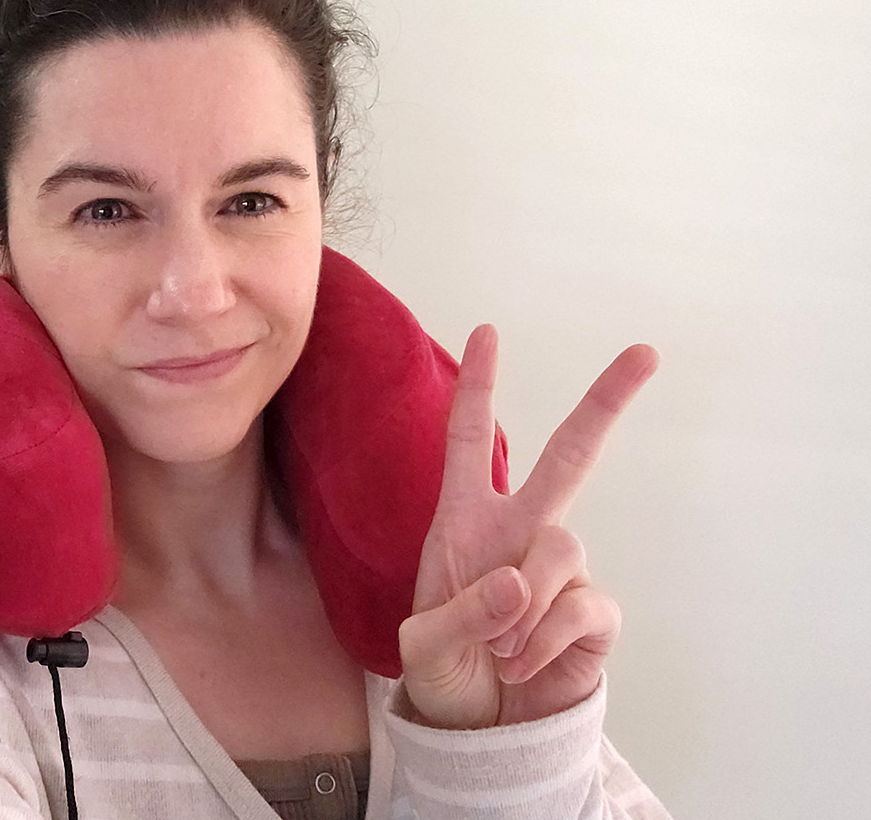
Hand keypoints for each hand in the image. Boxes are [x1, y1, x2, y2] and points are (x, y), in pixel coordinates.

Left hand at [397, 324, 658, 728]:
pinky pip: (584, 606)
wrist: (477, 733)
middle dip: (604, 403)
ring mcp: (560, 572)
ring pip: (562, 547)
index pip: (472, 442)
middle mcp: (517, 533)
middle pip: (568, 457)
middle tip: (644, 353)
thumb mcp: (421, 646)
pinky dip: (547, 639)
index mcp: (465, 522)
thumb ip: (457, 614)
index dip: (479, 387)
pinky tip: (523, 664)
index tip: (490, 331)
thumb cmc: (443, 672)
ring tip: (498, 649)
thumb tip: (518, 584)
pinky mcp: (593, 616)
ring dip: (526, 603)